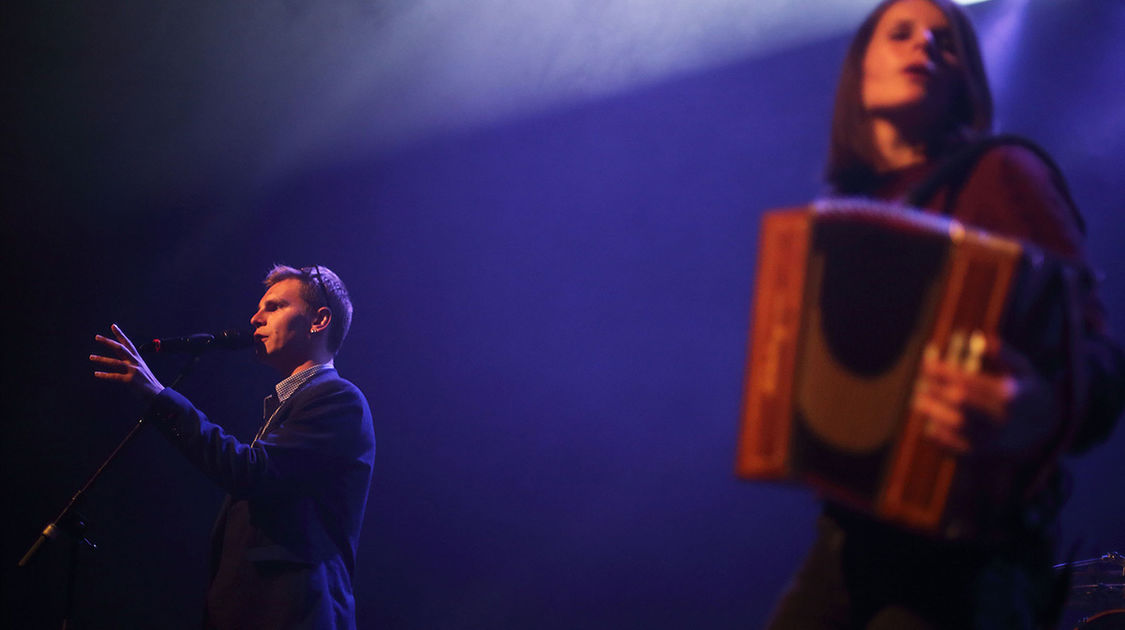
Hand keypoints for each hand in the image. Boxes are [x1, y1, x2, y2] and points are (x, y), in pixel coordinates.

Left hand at [91, 324, 164, 399]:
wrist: (157, 394)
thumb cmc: (147, 383)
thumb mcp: (139, 370)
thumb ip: (127, 365)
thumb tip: (114, 362)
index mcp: (137, 359)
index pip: (128, 343)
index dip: (120, 334)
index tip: (113, 326)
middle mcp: (135, 362)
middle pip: (120, 349)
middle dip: (108, 342)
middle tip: (97, 337)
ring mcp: (133, 371)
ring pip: (115, 362)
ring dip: (102, 359)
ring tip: (91, 357)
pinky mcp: (130, 380)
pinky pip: (115, 377)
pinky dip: (105, 375)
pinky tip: (96, 374)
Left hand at [912, 337, 1057, 455]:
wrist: (1050, 429)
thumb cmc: (1030, 392)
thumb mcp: (1024, 369)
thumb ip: (1004, 354)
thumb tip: (981, 337)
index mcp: (1010, 395)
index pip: (969, 380)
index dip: (945, 372)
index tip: (927, 364)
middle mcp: (1002, 418)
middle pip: (961, 403)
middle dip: (937, 392)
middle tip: (919, 384)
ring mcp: (994, 439)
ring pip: (958, 427)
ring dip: (934, 414)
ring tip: (918, 401)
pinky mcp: (988, 454)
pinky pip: (959, 450)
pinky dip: (941, 440)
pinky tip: (928, 428)